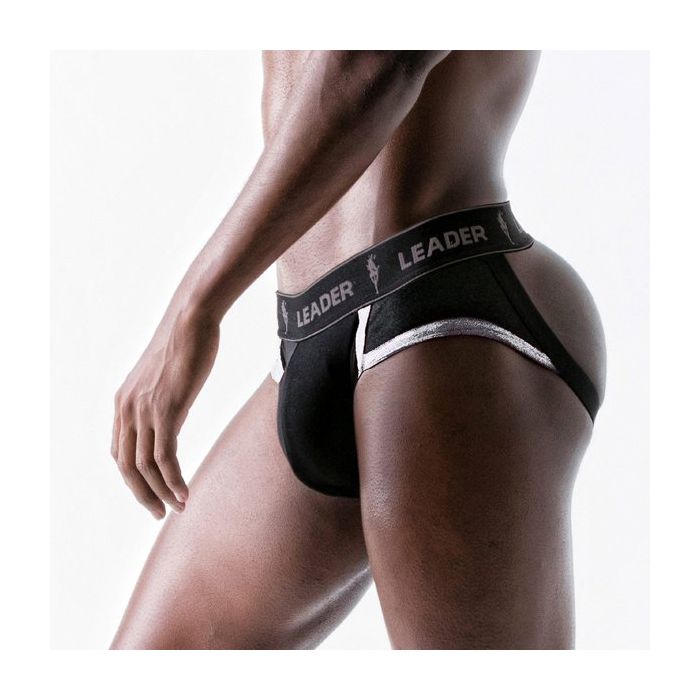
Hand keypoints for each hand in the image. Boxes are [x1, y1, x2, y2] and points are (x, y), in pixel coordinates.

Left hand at [111, 309, 219, 517]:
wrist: (191, 318)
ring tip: (177, 507)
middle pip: (127, 466)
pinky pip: (164, 457)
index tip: (152, 491)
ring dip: (160, 493)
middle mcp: (127, 409)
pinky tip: (185, 493)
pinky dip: (174, 481)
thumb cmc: (185, 341)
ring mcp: (144, 410)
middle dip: (142, 494)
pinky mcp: (165, 410)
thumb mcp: (164, 375)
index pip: (120, 452)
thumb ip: (160, 397)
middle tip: (160, 512)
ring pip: (144, 467)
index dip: (133, 478)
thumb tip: (171, 411)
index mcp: (123, 402)